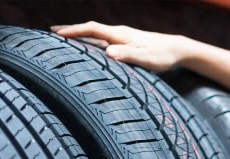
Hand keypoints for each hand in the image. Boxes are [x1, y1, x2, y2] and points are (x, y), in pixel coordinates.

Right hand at [51, 21, 188, 71]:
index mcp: (121, 35)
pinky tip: (88, 46)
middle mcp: (119, 33)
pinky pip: (103, 39)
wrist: (177, 49)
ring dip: (80, 34)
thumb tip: (109, 53)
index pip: (93, 29)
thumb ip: (128, 55)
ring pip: (96, 34)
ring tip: (64, 38)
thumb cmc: (163, 56)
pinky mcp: (127, 42)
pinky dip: (91, 40)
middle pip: (91, 29)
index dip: (74, 31)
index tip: (57, 33)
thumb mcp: (147, 59)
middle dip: (71, 30)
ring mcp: (123, 37)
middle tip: (51, 32)